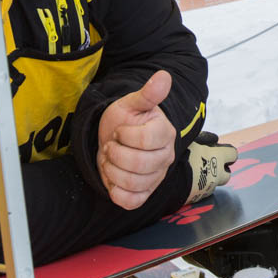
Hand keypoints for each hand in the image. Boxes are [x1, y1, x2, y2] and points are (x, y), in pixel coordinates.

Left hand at [96, 70, 176, 209]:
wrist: (114, 140)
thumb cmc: (124, 120)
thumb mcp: (131, 104)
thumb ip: (148, 94)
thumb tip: (163, 76)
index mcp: (165, 134)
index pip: (144, 140)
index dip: (124, 135)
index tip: (119, 130)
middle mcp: (165, 158)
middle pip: (137, 164)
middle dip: (115, 153)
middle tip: (112, 145)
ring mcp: (156, 178)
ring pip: (131, 183)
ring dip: (112, 170)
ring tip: (111, 159)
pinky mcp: (144, 194)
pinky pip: (130, 201)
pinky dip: (116, 191)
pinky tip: (113, 177)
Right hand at [184, 137, 238, 203]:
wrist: (168, 180)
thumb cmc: (179, 156)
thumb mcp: (192, 141)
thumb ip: (204, 140)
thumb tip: (213, 139)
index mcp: (218, 158)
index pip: (232, 154)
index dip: (227, 152)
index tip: (221, 151)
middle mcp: (217, 175)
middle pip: (227, 174)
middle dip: (221, 170)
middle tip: (210, 165)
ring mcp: (208, 188)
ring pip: (213, 184)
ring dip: (209, 180)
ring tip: (195, 174)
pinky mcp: (198, 198)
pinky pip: (202, 192)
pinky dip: (198, 187)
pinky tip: (188, 182)